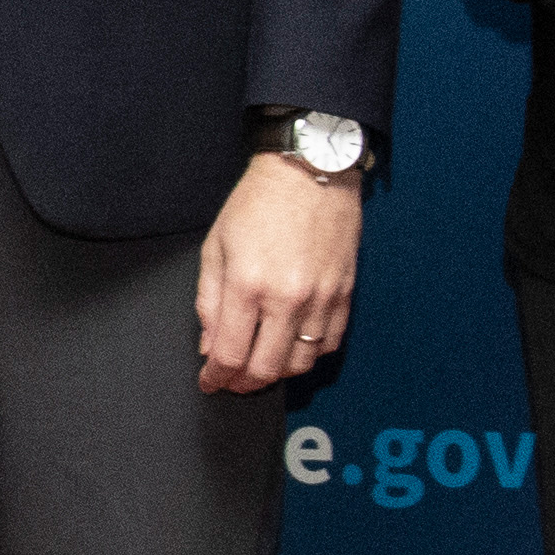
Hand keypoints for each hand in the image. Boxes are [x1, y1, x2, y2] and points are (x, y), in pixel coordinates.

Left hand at [197, 152, 363, 393]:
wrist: (310, 169)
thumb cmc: (258, 202)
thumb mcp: (216, 246)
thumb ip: (209, 301)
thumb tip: (209, 346)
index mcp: (248, 285)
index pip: (230, 355)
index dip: (216, 377)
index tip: (210, 381)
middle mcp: (287, 298)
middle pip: (266, 369)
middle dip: (243, 384)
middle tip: (232, 382)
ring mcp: (320, 298)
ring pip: (301, 363)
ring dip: (277, 373)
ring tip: (261, 365)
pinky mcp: (344, 293)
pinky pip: (329, 343)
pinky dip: (310, 355)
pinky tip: (294, 348)